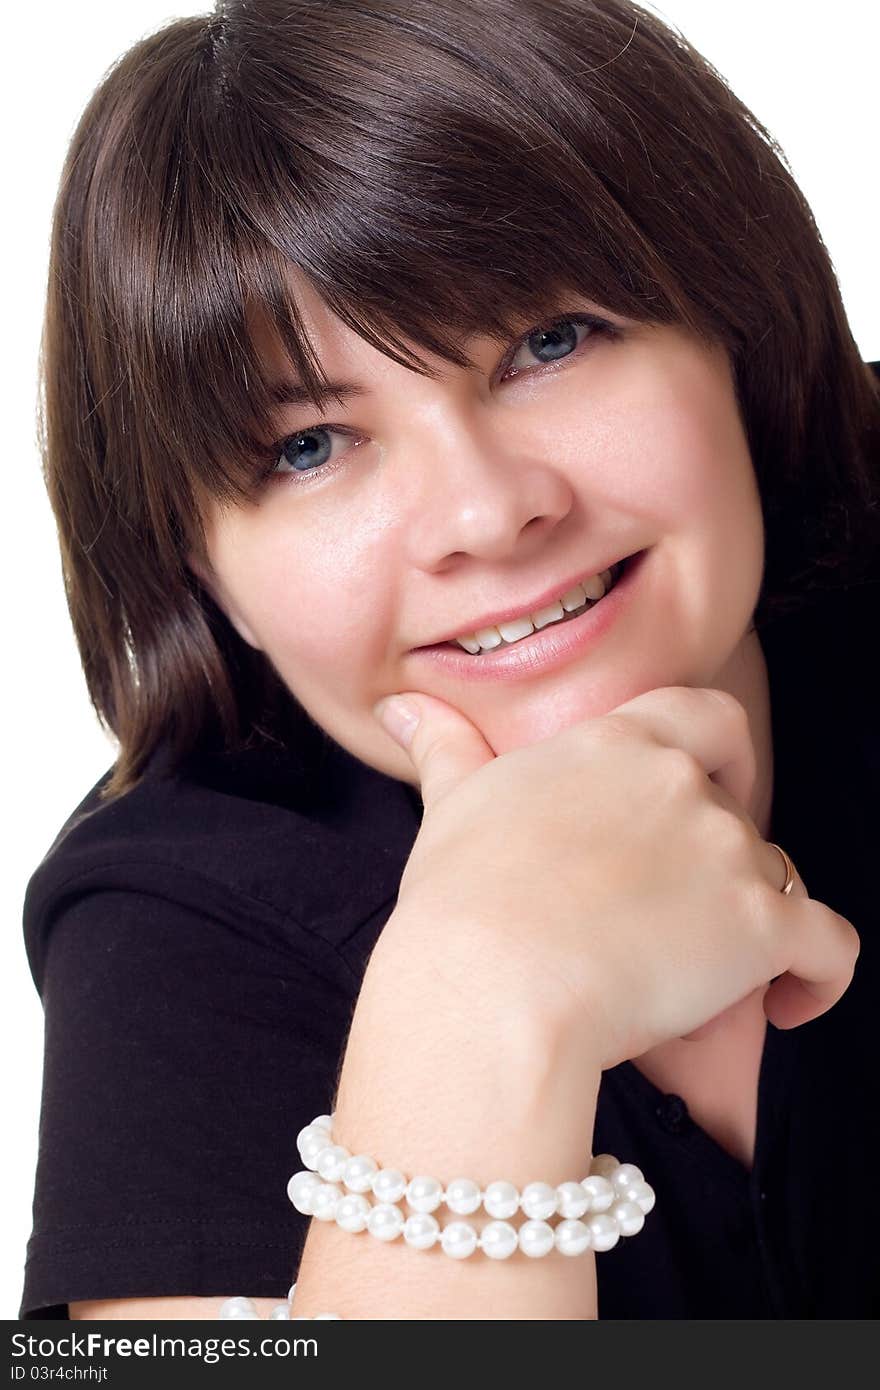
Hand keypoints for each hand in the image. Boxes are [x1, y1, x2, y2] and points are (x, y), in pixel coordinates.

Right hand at [374, 686, 858, 1070]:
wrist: (493, 981)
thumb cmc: (463, 897)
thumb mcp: (453, 806)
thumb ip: (445, 747)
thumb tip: (399, 707)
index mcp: (616, 745)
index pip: (704, 716)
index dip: (725, 752)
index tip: (720, 783)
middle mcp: (682, 783)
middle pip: (736, 813)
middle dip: (718, 862)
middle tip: (671, 915)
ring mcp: (728, 852)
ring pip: (777, 878)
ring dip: (751, 920)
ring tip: (699, 973)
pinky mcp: (761, 927)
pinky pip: (830, 947)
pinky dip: (821, 975)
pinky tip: (791, 1002)